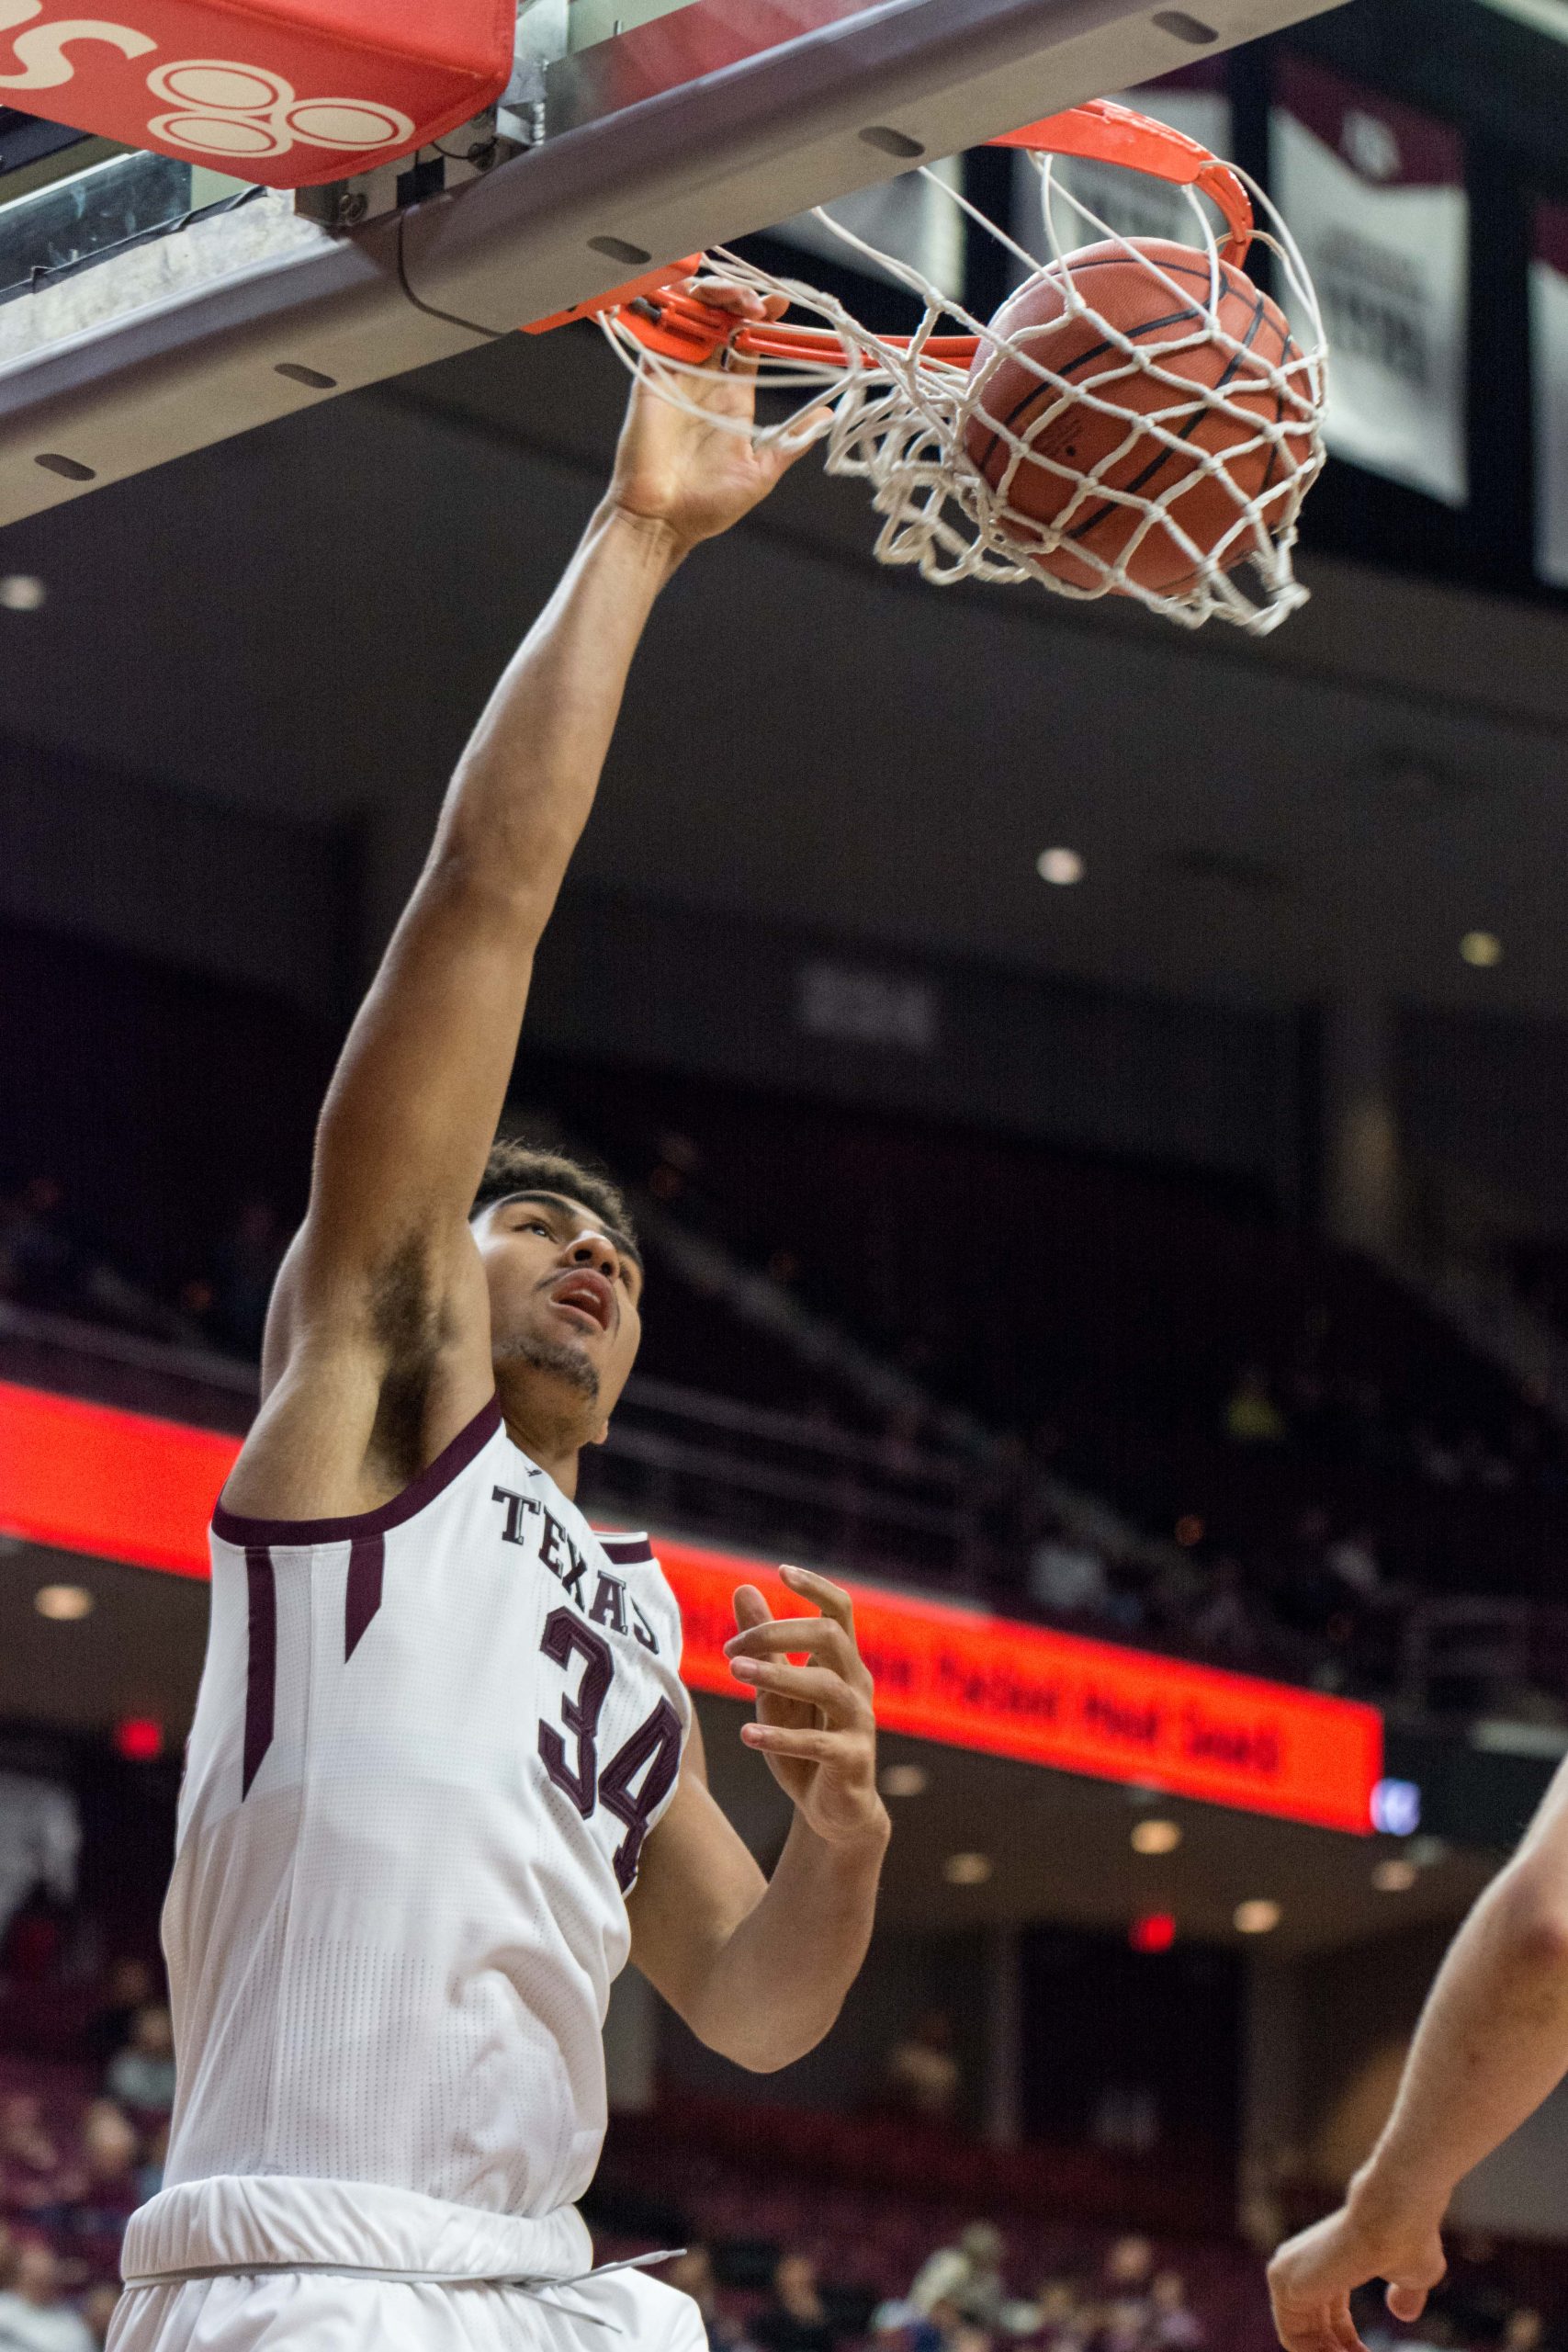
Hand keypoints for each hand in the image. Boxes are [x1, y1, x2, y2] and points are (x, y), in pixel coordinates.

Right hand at [602, 279, 825, 555]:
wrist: (662, 522)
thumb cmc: (708, 505)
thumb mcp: (762, 470)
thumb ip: (792, 441)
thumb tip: (828, 418)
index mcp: (732, 396)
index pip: (746, 341)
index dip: (762, 317)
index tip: (781, 304)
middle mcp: (704, 379)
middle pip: (719, 318)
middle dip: (739, 297)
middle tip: (760, 303)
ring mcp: (676, 375)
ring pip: (690, 315)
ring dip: (714, 296)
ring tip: (739, 301)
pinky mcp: (650, 378)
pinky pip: (658, 333)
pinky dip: (674, 311)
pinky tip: (698, 305)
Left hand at [724, 1565, 887, 1848]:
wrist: (833, 1810)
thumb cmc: (804, 1738)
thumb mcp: (777, 1687)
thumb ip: (765, 1643)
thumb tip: (743, 1588)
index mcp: (842, 1663)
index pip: (839, 1610)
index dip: (816, 1586)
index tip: (781, 1571)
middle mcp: (857, 1686)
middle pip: (830, 1637)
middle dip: (780, 1632)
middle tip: (731, 1649)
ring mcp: (859, 1723)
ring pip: (827, 1686)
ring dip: (778, 1676)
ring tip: (734, 1673)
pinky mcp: (852, 1760)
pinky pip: (819, 1744)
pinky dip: (781, 1738)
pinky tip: (747, 1734)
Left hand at [1268, 2188, 1447, 2351]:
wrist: (1397, 2212)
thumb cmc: (1408, 2237)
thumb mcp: (1410, 2276)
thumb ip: (1402, 2295)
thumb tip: (1402, 2313)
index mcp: (1323, 2263)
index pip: (1323, 2319)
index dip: (1348, 2347)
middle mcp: (1297, 2267)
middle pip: (1311, 2333)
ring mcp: (1286, 2274)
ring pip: (1301, 2342)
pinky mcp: (1284, 2284)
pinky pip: (1296, 2342)